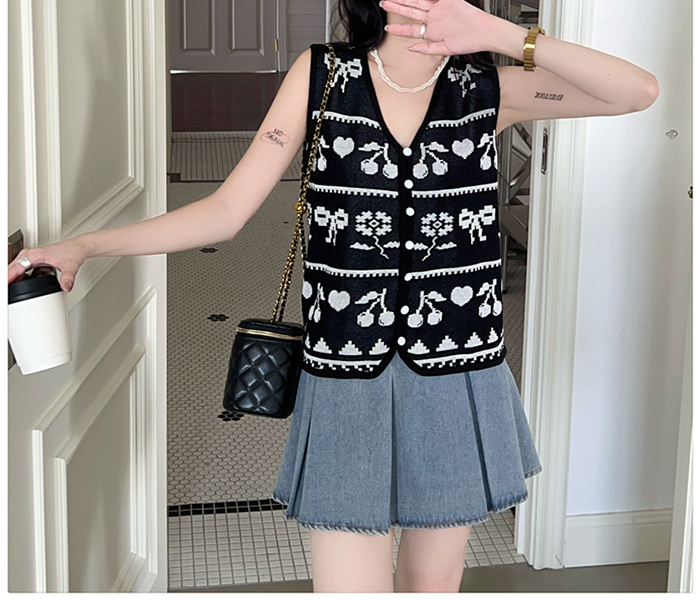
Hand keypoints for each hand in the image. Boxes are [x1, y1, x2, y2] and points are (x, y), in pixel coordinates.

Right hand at [8, 238, 91, 291]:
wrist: (79, 247)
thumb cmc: (73, 252)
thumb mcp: (71, 267)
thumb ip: (68, 279)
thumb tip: (65, 287)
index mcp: (37, 254)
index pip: (18, 266)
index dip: (9, 275)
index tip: (5, 282)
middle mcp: (32, 253)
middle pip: (13, 265)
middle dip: (7, 275)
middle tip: (6, 289)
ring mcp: (32, 255)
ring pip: (15, 264)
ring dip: (10, 273)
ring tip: (8, 285)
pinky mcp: (34, 258)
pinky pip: (20, 265)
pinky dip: (16, 272)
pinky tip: (16, 280)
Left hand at [380, 0, 497, 55]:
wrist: (485, 32)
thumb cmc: (469, 42)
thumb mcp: (444, 50)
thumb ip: (427, 49)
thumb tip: (411, 49)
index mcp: (432, 31)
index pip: (411, 29)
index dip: (399, 28)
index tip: (387, 28)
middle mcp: (434, 18)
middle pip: (411, 12)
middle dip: (397, 7)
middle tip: (384, 3)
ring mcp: (440, 8)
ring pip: (419, 2)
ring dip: (406, 0)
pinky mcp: (449, 1)